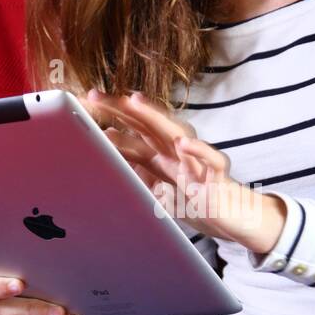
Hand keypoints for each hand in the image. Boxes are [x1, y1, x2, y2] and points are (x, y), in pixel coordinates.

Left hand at [82, 88, 285, 250]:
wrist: (232, 219)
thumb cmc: (194, 199)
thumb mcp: (158, 184)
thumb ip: (136, 165)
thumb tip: (106, 146)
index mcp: (162, 152)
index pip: (133, 128)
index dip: (110, 115)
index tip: (82, 102)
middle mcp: (178, 151)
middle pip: (148, 123)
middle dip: (122, 107)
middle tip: (95, 95)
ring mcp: (197, 160)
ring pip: (176, 132)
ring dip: (155, 116)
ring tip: (133, 100)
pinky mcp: (218, 177)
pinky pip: (210, 159)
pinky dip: (198, 150)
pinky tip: (183, 143)